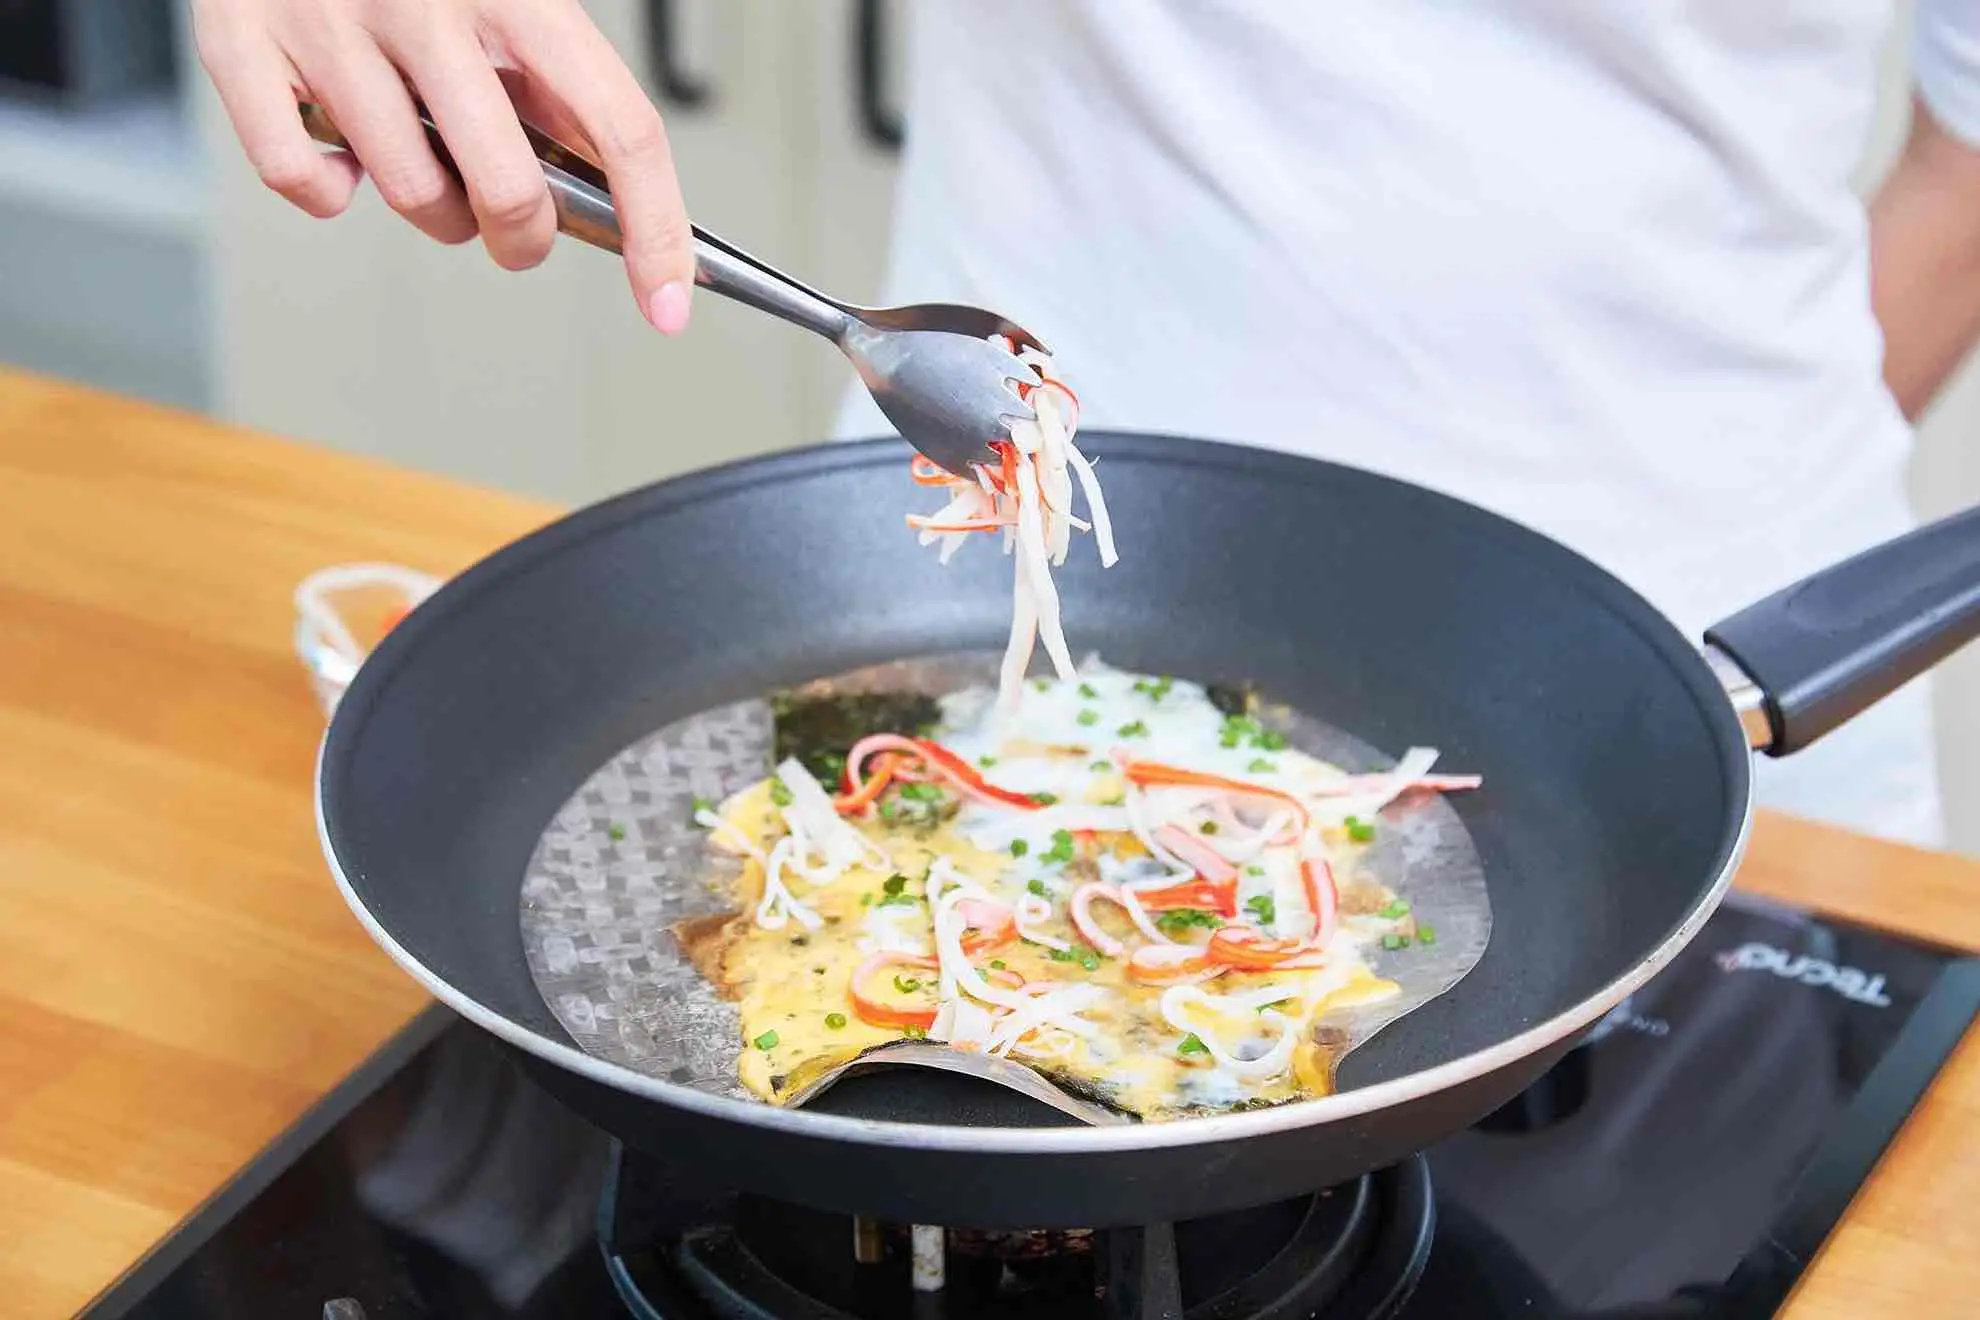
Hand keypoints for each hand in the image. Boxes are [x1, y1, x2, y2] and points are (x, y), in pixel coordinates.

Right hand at [192, 0, 694, 332]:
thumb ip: (555, 75)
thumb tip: (615, 191)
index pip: (622, 129)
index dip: (657, 229)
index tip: (667, 301)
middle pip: (511, 189)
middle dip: (523, 238)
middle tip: (514, 230)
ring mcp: (327, 19)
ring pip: (412, 195)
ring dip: (435, 214)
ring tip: (425, 163)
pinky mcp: (241, 41)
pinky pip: (298, 178)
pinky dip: (326, 192)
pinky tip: (341, 153)